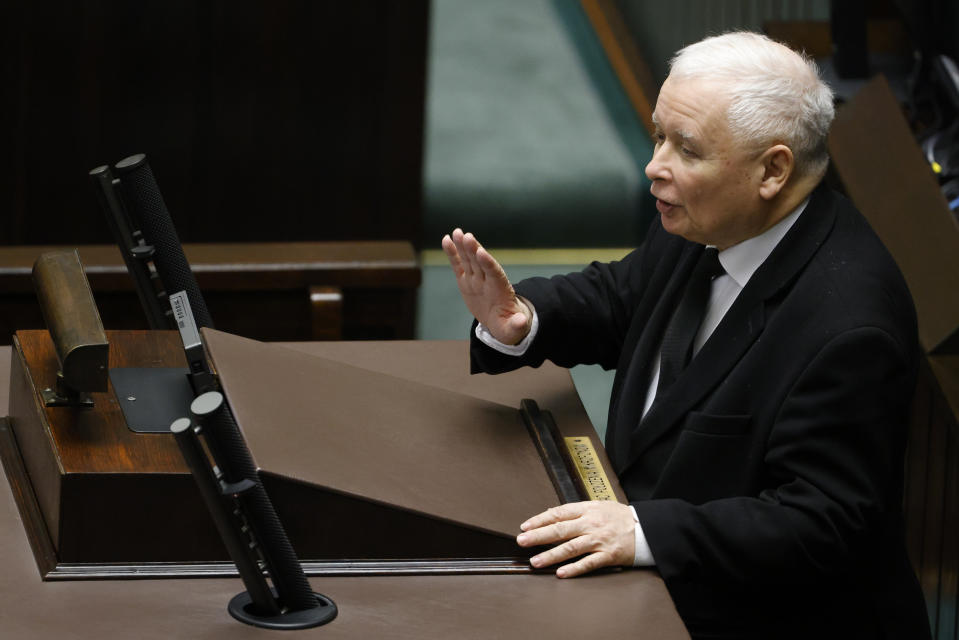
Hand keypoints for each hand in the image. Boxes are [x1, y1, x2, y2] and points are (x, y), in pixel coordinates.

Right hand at [441, 228, 531, 344]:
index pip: (494, 274)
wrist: (501, 321)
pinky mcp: (466, 281)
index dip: (488, 263)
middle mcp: (488, 281)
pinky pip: (459, 265)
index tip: (481, 252)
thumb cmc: (508, 325)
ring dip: (463, 246)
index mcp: (500, 291)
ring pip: (469, 260)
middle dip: (473, 249)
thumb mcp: (514, 329)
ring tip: (456, 232)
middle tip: (466, 236)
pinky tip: (446, 239)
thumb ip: (517, 325)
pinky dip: (453, 253)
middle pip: (480, 263)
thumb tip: (521, 322)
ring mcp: (476, 279)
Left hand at [516, 501, 635, 577]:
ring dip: (551, 555)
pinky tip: (561, 573)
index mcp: (588, 509)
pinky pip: (588, 563)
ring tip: (535, 561)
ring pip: (571, 548)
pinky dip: (574, 569)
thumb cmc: (620, 517)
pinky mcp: (608, 555)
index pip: (559, 513)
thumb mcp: (599, 506)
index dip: (540, 519)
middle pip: (560, 529)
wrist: (647, 528)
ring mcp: (599, 540)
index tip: (525, 526)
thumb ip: (578, 511)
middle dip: (538, 536)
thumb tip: (553, 515)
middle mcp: (591, 523)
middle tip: (522, 541)